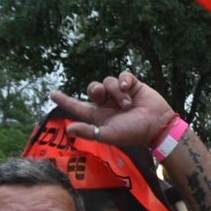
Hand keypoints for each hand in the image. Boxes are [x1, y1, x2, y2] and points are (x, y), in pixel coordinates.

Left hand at [51, 72, 176, 149]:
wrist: (157, 124)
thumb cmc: (133, 132)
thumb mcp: (109, 134)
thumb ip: (89, 132)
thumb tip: (69, 130)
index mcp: (99, 116)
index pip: (78, 107)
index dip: (65, 100)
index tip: (52, 93)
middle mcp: (107, 104)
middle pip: (93, 89)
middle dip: (94, 89)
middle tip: (101, 94)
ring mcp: (120, 94)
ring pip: (108, 81)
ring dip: (115, 91)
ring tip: (127, 103)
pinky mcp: (132, 85)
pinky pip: (122, 76)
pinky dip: (124, 80)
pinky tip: (128, 88)